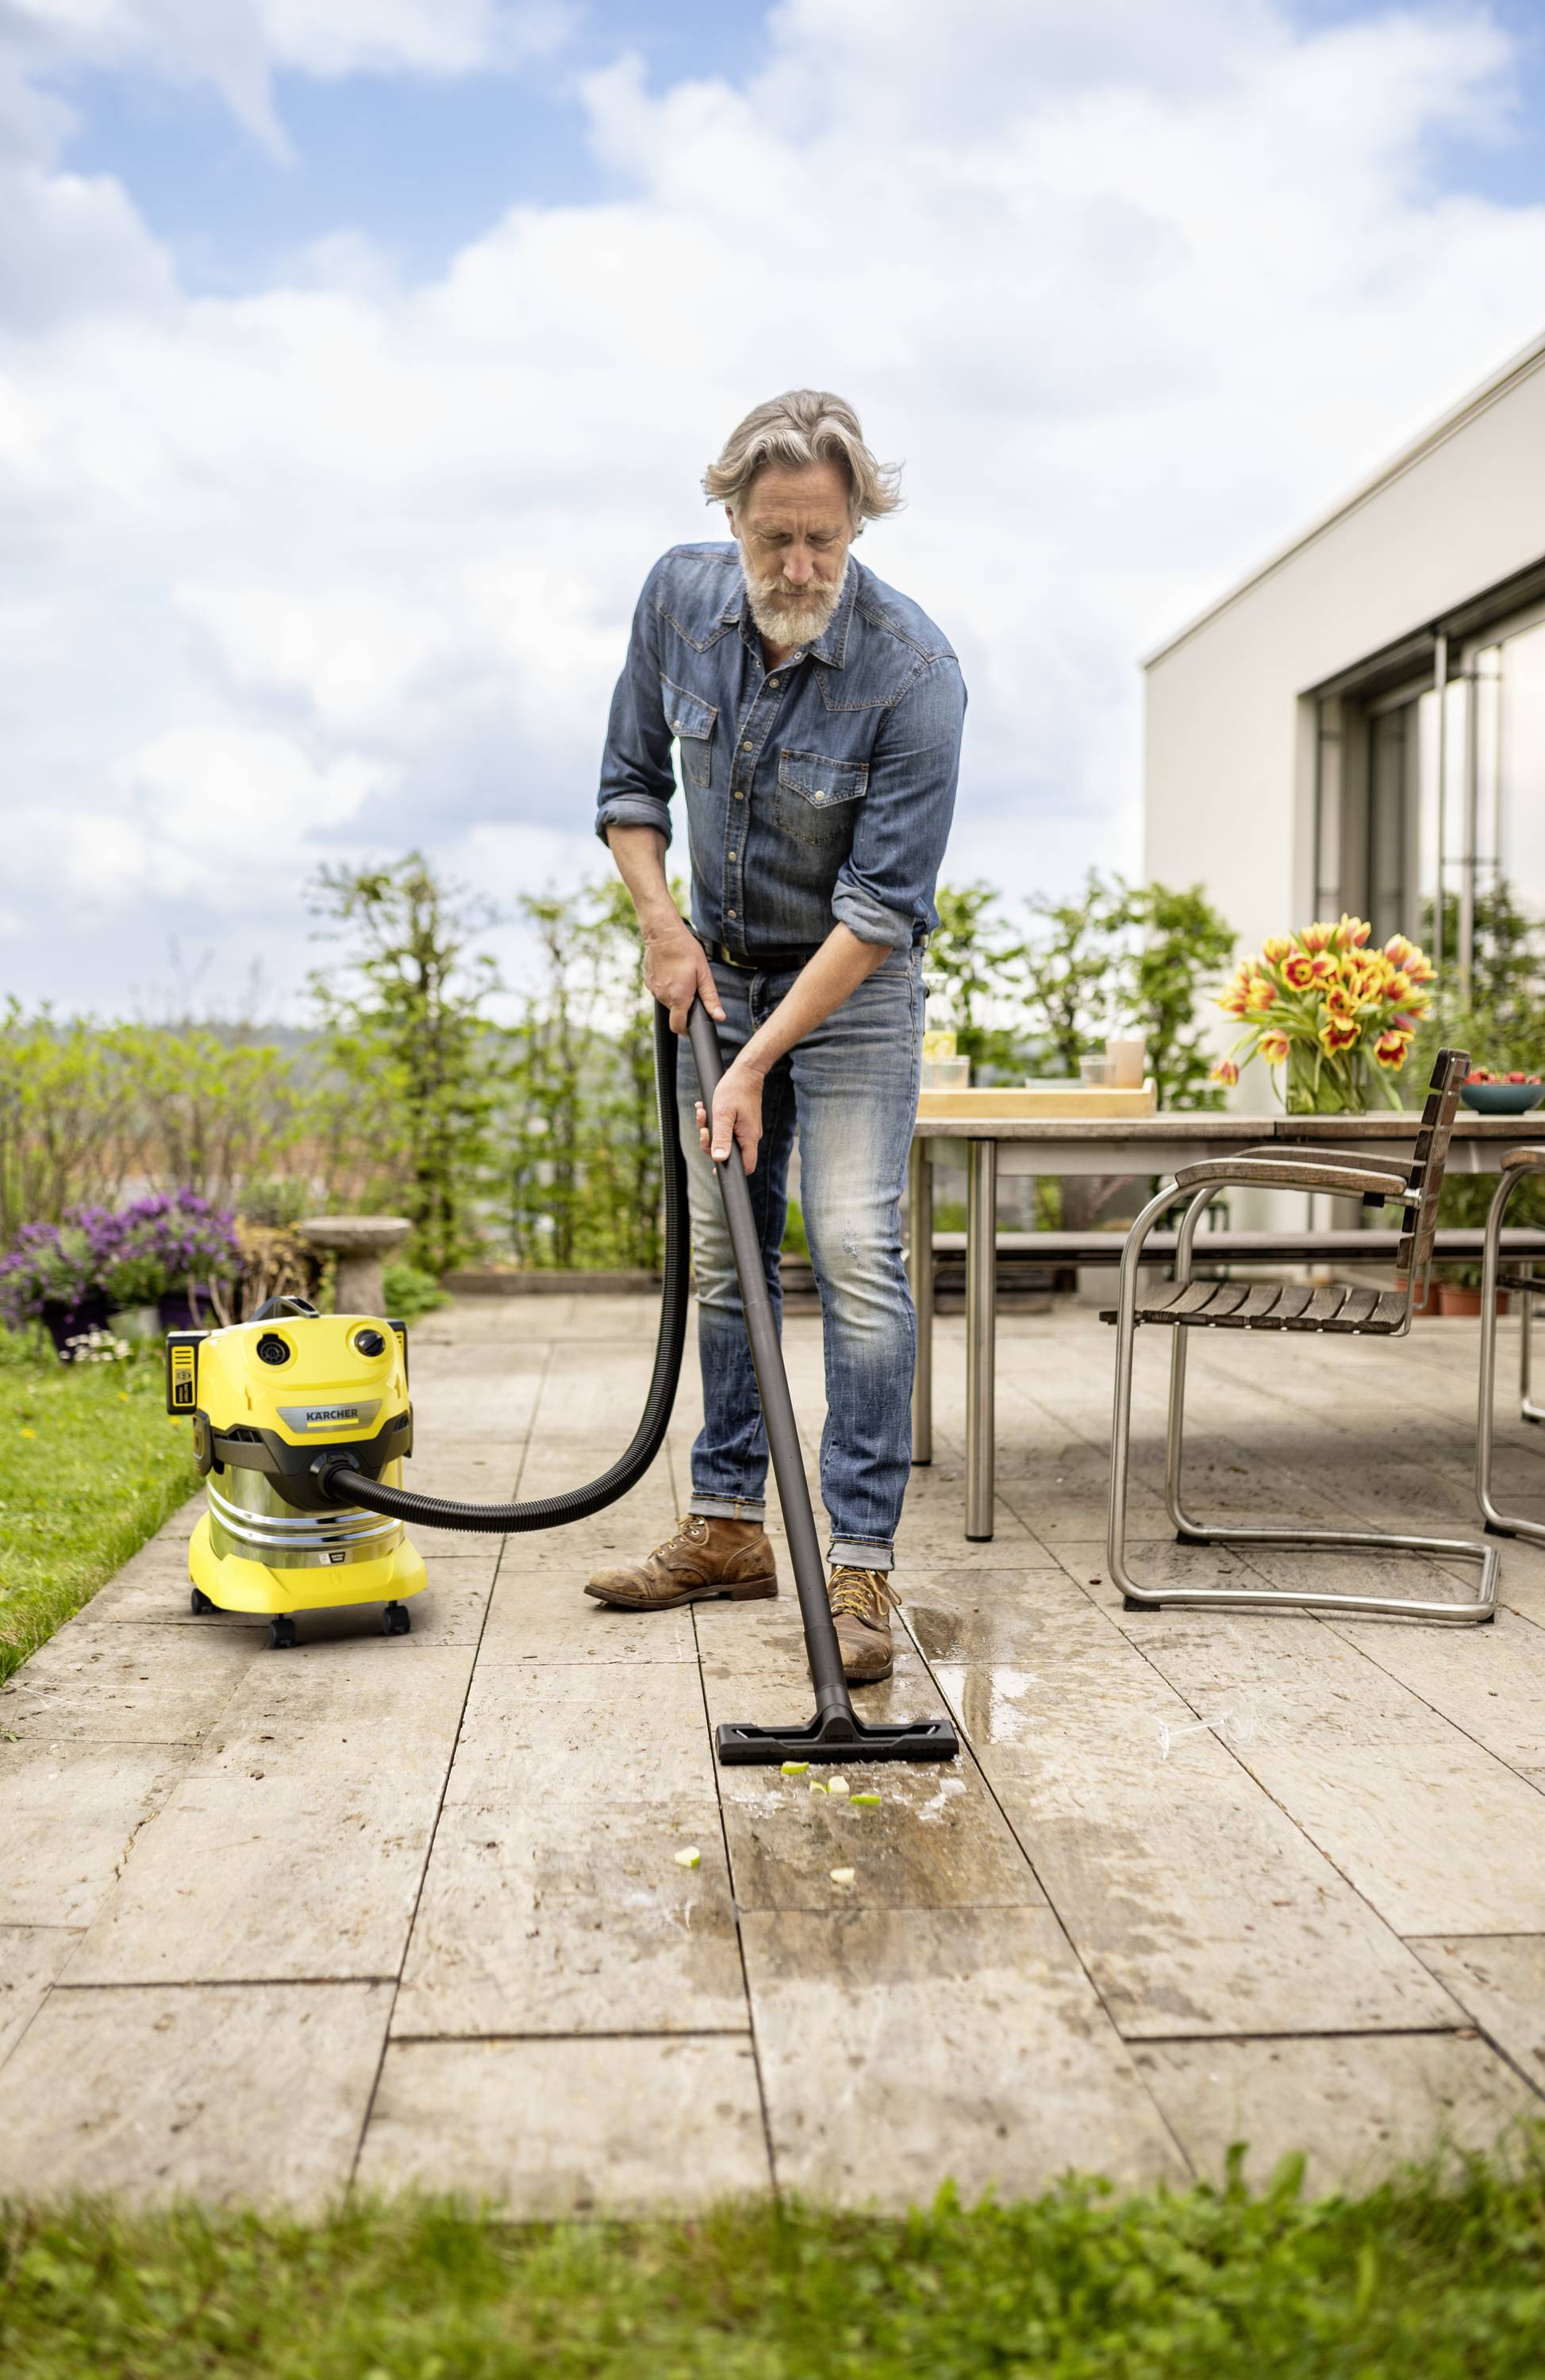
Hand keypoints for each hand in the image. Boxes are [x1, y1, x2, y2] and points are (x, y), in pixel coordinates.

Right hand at [643, 926, 725, 1034]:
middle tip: (692, 986)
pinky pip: (660, 990)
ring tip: (682, 975)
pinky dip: (667, 985)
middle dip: (684, 1005)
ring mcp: (653, 989)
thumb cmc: (685, 950)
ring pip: (667, 1000)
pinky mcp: (648, 982)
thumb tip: (719, 1017)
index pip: (678, 1027)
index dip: (686, 1029)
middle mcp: (663, 996)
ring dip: (675, 994)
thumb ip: (711, 998)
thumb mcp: (704, 974)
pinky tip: (672, 971)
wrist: (663, 933)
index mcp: (678, 998)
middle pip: (675, 1012)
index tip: (693, 1024)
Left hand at [696, 1057, 764, 1175]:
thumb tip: (719, 1159)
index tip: (715, 1169)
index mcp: (748, 1137)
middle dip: (711, 1142)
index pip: (746, 1165)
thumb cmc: (734, 1090)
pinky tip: (705, 1110)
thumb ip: (721, 1137)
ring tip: (702, 1112)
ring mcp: (745, 1128)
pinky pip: (725, 1128)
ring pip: (724, 1139)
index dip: (731, 1170)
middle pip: (730, 1153)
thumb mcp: (722, 1114)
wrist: (745, 1072)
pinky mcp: (741, 1121)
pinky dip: (713, 1122)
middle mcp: (749, 1135)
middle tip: (703, 1128)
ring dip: (709, 1129)